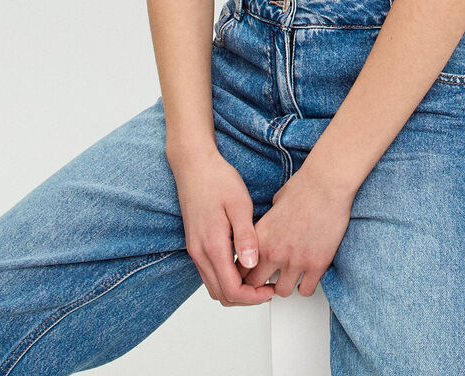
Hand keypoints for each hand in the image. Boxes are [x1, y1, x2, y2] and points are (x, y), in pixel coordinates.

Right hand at [169, 147, 277, 307]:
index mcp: (212, 246)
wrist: (194, 165)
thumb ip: (246, 237)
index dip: (253, 297)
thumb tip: (252, 265)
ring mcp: (195, 250)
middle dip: (246, 298)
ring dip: (235, 290)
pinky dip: (226, 278)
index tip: (271, 288)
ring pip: (214, 287)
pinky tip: (243, 265)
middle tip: (268, 287)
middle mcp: (200, 253)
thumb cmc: (217, 180)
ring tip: (258, 277)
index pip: (232, 290)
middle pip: (222, 295)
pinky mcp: (195, 245)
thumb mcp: (239, 205)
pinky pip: (210, 274)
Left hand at [238, 163, 355, 297]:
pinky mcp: (316, 265)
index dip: (244, 275)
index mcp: (259, 237)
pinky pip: (306, 291)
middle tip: (268, 281)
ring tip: (290, 276)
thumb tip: (268, 233)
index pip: (239, 269)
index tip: (251, 274)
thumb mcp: (274, 204)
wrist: (327, 184)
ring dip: (285, 285)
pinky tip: (307, 276)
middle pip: (255, 286)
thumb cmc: (304, 187)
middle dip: (260, 285)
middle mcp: (274, 252)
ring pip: (282, 292)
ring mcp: (295, 261)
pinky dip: (306, 286)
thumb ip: (267, 226)